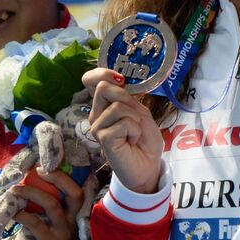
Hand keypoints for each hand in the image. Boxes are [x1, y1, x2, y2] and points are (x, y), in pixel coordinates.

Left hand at [12, 169, 86, 239]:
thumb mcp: (64, 235)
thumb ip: (54, 218)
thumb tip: (29, 201)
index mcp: (79, 218)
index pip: (82, 191)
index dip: (69, 177)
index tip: (51, 166)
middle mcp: (75, 223)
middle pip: (74, 192)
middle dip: (57, 177)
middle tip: (38, 170)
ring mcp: (65, 234)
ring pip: (52, 204)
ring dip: (31, 193)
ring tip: (16, 190)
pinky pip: (36, 224)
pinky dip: (22, 215)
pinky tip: (14, 214)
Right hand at [82, 67, 163, 193]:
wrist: (148, 166)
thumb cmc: (145, 141)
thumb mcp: (140, 112)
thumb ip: (127, 97)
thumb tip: (116, 79)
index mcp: (104, 105)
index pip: (91, 79)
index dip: (103, 73)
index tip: (120, 80)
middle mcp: (97, 114)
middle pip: (103, 87)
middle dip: (126, 98)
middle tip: (134, 117)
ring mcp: (97, 126)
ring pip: (117, 106)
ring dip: (135, 119)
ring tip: (134, 133)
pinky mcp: (102, 138)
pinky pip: (123, 122)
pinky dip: (135, 130)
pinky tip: (132, 141)